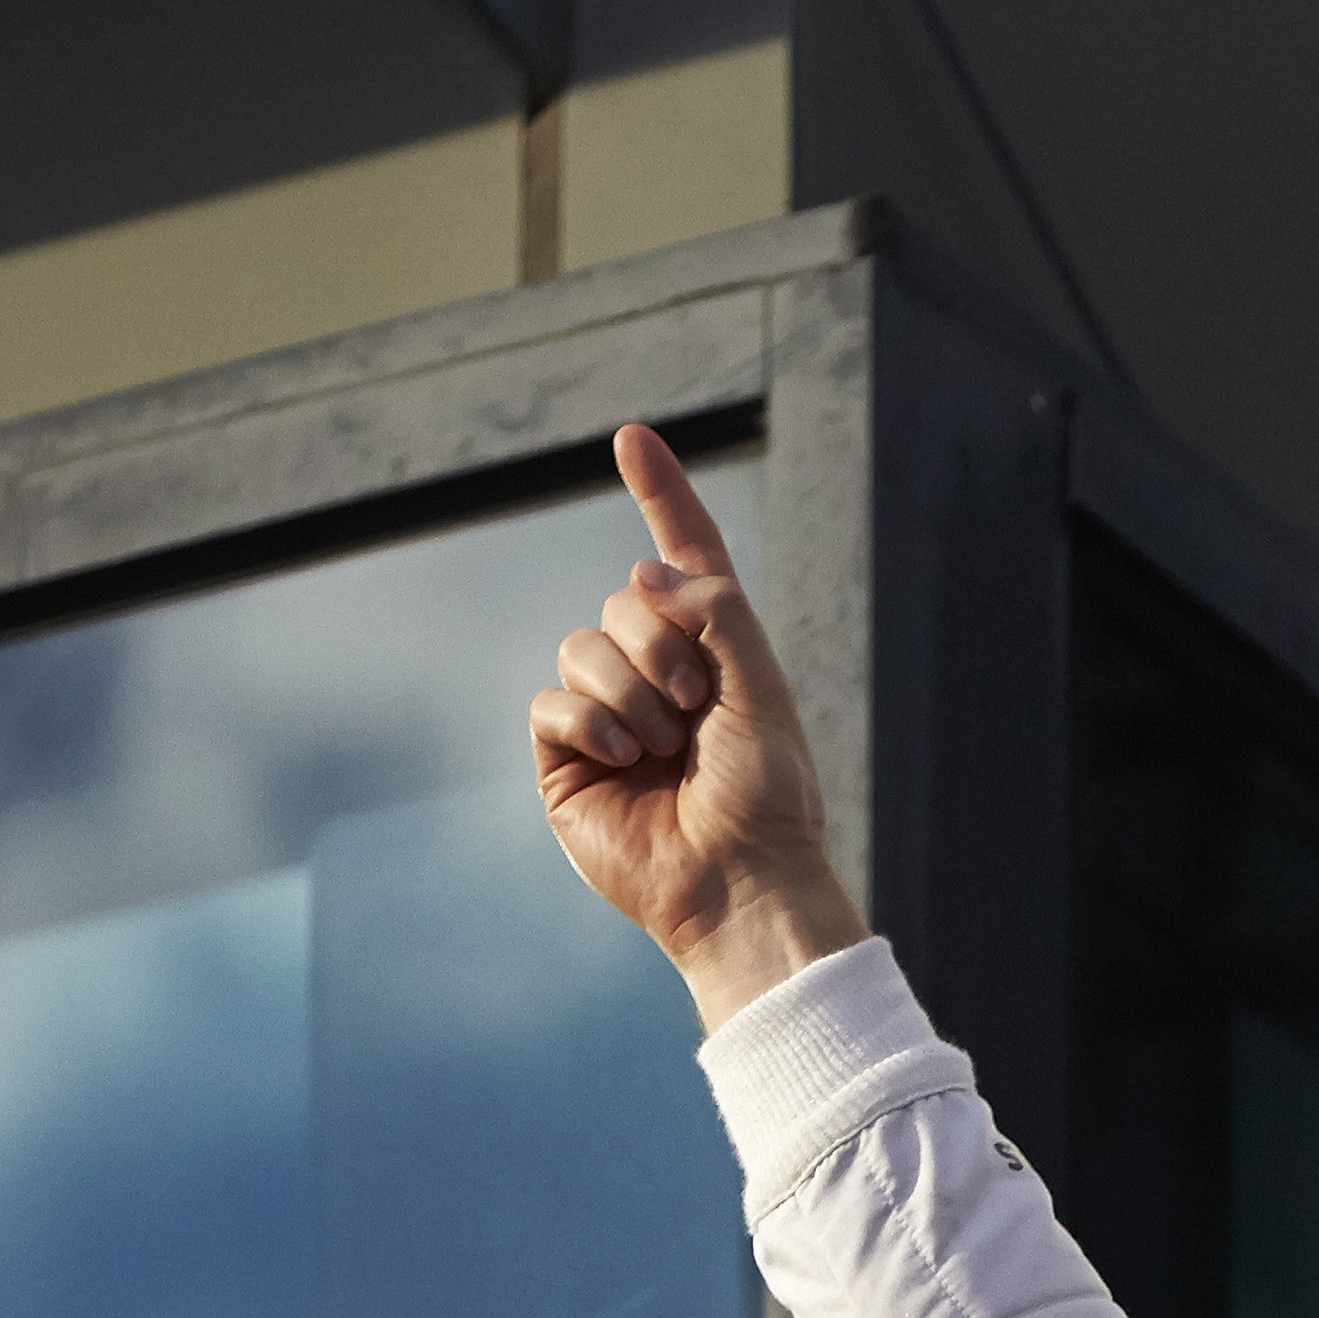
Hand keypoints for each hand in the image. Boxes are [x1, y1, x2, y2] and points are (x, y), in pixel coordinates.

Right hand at [532, 422, 859, 1028]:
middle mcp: (658, 674)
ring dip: (628, 690)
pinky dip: (590, 722)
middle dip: (659, 644)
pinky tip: (623, 759)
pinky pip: (551, 702)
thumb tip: (644, 572)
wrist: (739, 879)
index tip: (632, 438)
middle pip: (623, 601)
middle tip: (694, 707)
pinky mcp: (566, 759)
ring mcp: (607, 715)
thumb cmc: (766, 795)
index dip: (661, 496)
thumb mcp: (760, 685)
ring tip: (664, 746)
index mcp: (715, 652)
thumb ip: (716, 609)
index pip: (683, 558)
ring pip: (582, 646)